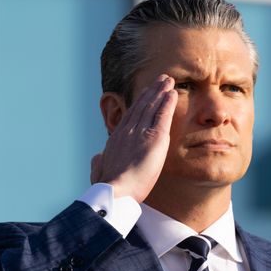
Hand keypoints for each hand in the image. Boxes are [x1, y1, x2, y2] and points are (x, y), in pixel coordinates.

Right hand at [90, 74, 176, 202]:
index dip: (138, 103)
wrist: (115, 190)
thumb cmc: (107, 186)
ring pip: (152, 107)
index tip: (145, 93)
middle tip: (160, 80)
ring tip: (168, 80)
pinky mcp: (155, 138)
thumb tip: (97, 157)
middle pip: (142, 106)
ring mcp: (140, 132)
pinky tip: (172, 93)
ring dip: (160, 92)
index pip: (130, 116)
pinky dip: (167, 103)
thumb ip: (99, 162)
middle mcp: (128, 131)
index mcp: (116, 138)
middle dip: (151, 92)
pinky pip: (162, 116)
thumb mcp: (99, 170)